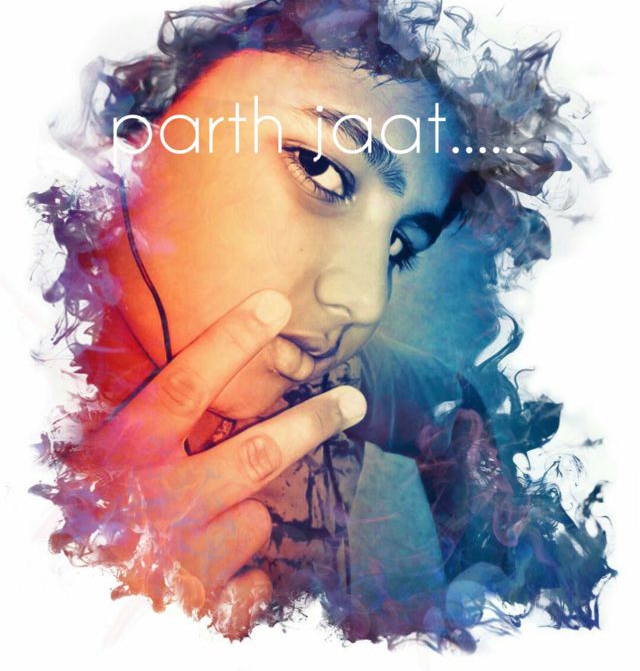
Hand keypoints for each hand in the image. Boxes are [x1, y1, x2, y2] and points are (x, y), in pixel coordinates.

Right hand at [79, 289, 366, 637]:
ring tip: (205, 525)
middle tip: (350, 401)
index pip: (184, 387)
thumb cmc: (77, 522)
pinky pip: (252, 583)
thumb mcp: (92, 465)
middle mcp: (158, 506)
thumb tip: (181, 387)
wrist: (59, 610)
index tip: (275, 305)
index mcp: (124, 460)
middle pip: (254, 455)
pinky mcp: (201, 608)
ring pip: (254, 521)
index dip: (232, 341)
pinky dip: (241, 575)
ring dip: (242, 517)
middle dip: (309, 423)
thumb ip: (133, 431)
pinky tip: (211, 576)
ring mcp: (183, 562)